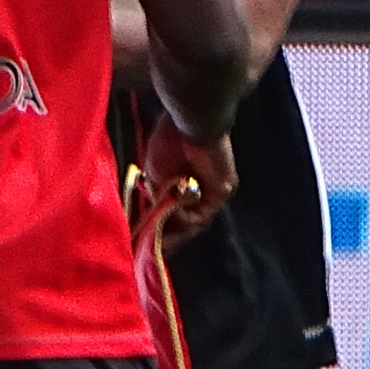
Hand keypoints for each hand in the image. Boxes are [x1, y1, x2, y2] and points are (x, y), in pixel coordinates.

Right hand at [138, 111, 236, 241]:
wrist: (191, 119)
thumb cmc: (172, 138)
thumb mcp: (157, 172)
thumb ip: (158, 196)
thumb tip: (154, 218)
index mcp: (191, 180)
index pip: (178, 210)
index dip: (163, 226)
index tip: (146, 239)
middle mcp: (206, 187)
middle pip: (188, 220)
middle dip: (170, 235)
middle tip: (153, 249)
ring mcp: (217, 189)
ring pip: (196, 220)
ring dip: (176, 231)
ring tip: (158, 240)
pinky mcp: (223, 189)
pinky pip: (202, 213)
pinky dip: (184, 218)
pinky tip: (169, 217)